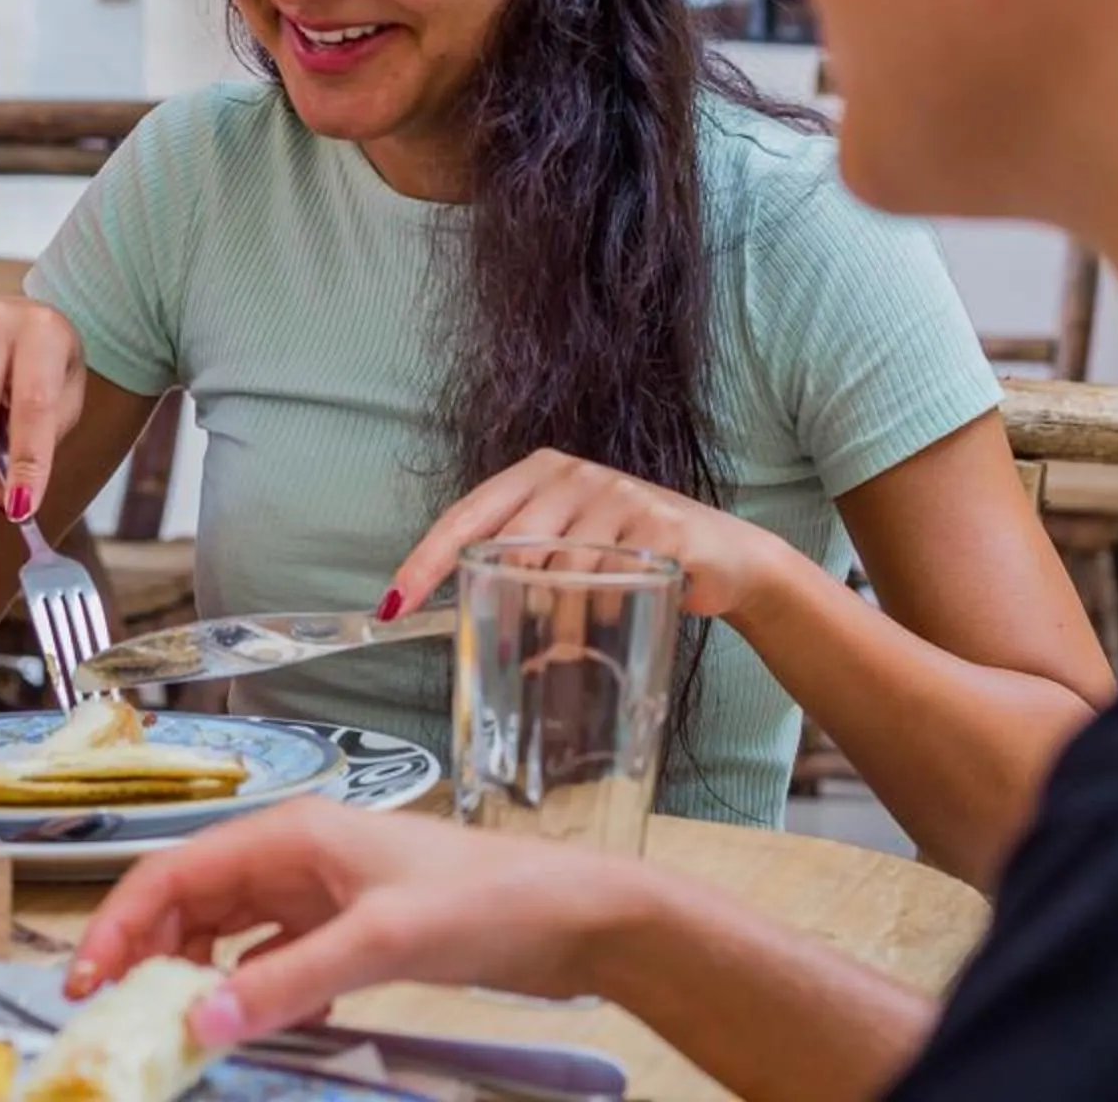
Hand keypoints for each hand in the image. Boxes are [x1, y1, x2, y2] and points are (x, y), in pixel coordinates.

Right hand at [67, 800, 644, 1045]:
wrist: (573, 917)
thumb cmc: (485, 903)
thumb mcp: (381, 942)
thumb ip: (287, 983)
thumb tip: (197, 1023)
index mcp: (291, 835)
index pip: (175, 872)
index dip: (120, 925)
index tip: (86, 987)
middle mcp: (295, 857)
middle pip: (190, 903)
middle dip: (146, 957)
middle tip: (116, 1025)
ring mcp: (321, 895)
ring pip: (227, 935)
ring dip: (193, 979)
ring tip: (170, 1034)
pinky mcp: (349, 932)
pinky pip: (273, 962)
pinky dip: (250, 992)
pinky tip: (250, 1027)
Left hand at [381, 450, 806, 622]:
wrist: (723, 557)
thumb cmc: (630, 554)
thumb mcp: (568, 546)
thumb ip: (517, 562)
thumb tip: (456, 608)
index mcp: (539, 472)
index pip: (465, 516)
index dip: (425, 562)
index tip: (394, 605)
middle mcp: (573, 473)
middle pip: (510, 548)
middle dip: (506, 602)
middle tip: (511, 644)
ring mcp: (617, 494)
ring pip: (558, 571)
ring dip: (560, 617)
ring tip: (578, 632)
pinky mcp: (657, 525)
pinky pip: (608, 583)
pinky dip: (601, 613)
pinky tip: (614, 615)